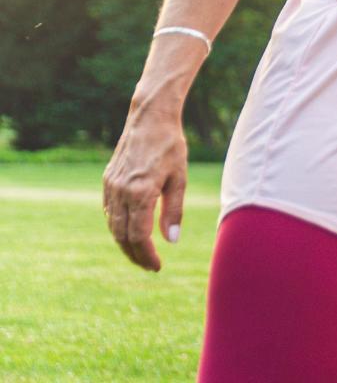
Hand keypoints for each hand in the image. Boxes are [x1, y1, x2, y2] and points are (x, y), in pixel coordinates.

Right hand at [102, 107, 188, 271]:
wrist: (149, 119)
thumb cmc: (170, 147)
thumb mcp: (179, 178)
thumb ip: (173, 210)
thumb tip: (171, 240)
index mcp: (140, 193)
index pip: (139, 236)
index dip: (147, 255)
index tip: (157, 266)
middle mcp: (121, 192)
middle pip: (122, 236)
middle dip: (135, 254)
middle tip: (150, 266)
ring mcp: (111, 186)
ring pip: (113, 226)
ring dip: (125, 243)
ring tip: (141, 254)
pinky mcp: (107, 181)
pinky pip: (110, 212)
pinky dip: (118, 227)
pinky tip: (130, 232)